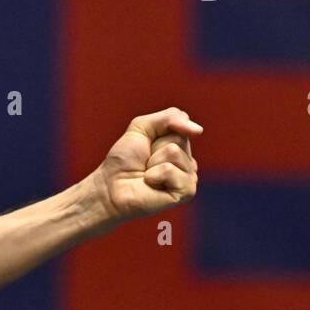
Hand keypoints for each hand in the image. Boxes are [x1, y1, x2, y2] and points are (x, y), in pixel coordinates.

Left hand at [92, 107, 202, 221]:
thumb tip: (199, 130)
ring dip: (153, 162)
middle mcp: (188, 162)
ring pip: (174, 152)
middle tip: (145, 162)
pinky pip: (170, 170)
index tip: (146, 146)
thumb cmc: (124, 160)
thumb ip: (169, 117)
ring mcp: (189, 177)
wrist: (110, 186)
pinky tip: (151, 184)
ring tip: (147, 174)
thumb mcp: (142, 126)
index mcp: (182, 147)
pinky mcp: (186, 192)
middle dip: (155, 147)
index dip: (157, 132)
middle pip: (179, 138)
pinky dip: (154, 175)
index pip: (181, 125)